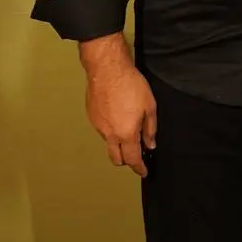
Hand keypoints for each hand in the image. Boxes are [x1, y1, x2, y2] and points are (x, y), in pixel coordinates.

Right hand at [81, 41, 157, 176]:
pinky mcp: (92, 117)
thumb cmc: (131, 85)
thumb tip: (150, 144)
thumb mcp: (149, 106)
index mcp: (126, 134)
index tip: (143, 171)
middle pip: (116, 158)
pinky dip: (110, 129)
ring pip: (108, 143)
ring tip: (127, 128)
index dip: (139, 168)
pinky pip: (102, 130)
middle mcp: (110, 134)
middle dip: (126, 160)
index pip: (132, 159)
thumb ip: (150, 129)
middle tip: (135, 154)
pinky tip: (116, 116)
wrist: (107, 69)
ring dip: (117, 142)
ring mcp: (98, 126)